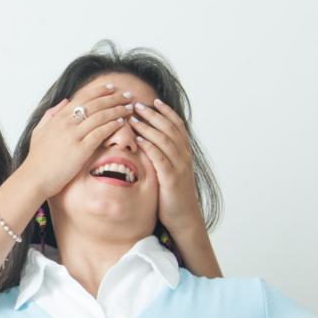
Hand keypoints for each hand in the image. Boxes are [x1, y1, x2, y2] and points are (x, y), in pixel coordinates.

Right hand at [22, 84, 133, 198]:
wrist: (33, 178)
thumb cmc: (37, 159)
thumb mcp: (39, 131)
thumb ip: (50, 114)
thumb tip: (65, 101)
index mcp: (58, 118)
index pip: (83, 97)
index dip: (100, 90)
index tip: (112, 87)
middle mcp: (66, 123)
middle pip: (95, 104)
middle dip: (114, 97)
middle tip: (128, 95)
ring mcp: (74, 136)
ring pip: (100, 116)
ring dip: (117, 110)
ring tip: (129, 108)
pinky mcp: (81, 149)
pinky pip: (100, 133)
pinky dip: (112, 125)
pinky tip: (122, 122)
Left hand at [129, 99, 203, 231]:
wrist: (183, 217)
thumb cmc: (171, 194)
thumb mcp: (168, 171)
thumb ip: (161, 156)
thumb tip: (147, 142)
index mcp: (183, 152)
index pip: (176, 125)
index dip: (165, 111)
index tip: (152, 100)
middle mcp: (183, 156)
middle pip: (169, 128)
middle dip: (153, 115)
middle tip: (137, 104)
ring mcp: (179, 167)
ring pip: (164, 140)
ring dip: (148, 127)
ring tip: (134, 118)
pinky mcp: (171, 179)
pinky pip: (160, 159)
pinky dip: (150, 147)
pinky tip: (139, 140)